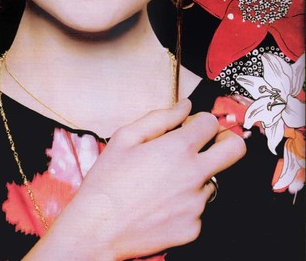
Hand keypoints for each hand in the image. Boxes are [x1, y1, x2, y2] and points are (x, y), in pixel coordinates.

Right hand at [25, 99, 245, 260]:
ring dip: (196, 174)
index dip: (199, 120)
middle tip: (206, 143)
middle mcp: (195, 176)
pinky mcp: (194, 228)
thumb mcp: (125, 137)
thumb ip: (160, 117)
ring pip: (213, 180)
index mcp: (178, 149)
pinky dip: (185, 201)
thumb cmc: (107, 180)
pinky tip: (160, 202)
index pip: (211, 122)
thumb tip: (185, 105)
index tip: (188, 126)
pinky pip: (198, 208)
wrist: (97, 229)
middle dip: (225, 140)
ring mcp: (197, 205)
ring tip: (163, 181)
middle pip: (236, 149)